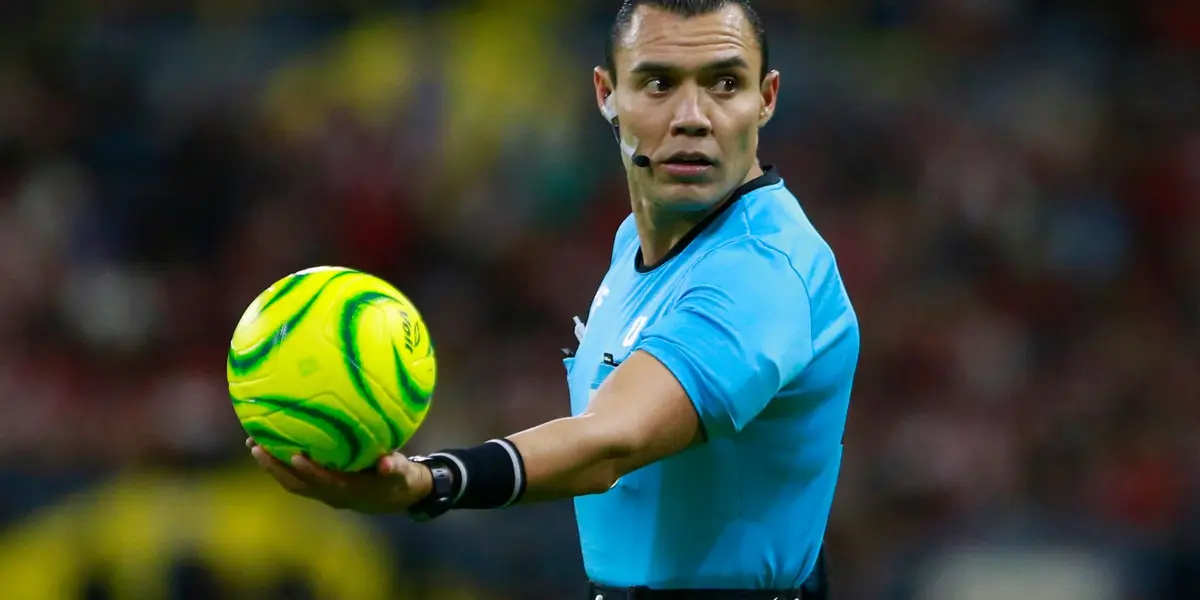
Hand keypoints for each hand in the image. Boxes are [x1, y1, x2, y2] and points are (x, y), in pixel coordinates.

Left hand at [246, 438, 432, 513]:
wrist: (396, 496)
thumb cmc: (399, 478)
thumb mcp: (402, 473)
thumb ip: (394, 466)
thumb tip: (387, 462)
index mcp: (349, 490)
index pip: (325, 483)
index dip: (310, 471)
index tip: (295, 456)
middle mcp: (331, 494)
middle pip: (297, 485)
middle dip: (275, 468)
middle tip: (255, 446)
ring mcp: (322, 493)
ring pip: (291, 483)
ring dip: (271, 466)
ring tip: (253, 443)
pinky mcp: (319, 487)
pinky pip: (294, 477)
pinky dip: (280, 464)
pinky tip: (270, 443)